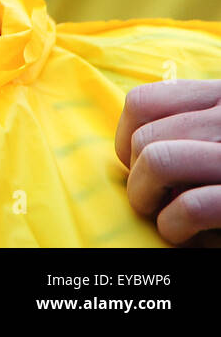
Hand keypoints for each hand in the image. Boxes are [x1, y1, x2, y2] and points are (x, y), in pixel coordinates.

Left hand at [115, 79, 220, 245]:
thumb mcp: (218, 134)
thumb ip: (191, 125)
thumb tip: (132, 146)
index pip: (142, 102)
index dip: (126, 138)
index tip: (136, 165)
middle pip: (147, 137)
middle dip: (136, 178)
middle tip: (153, 201)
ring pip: (159, 160)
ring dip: (147, 199)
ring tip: (164, 218)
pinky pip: (191, 205)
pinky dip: (174, 226)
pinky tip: (185, 235)